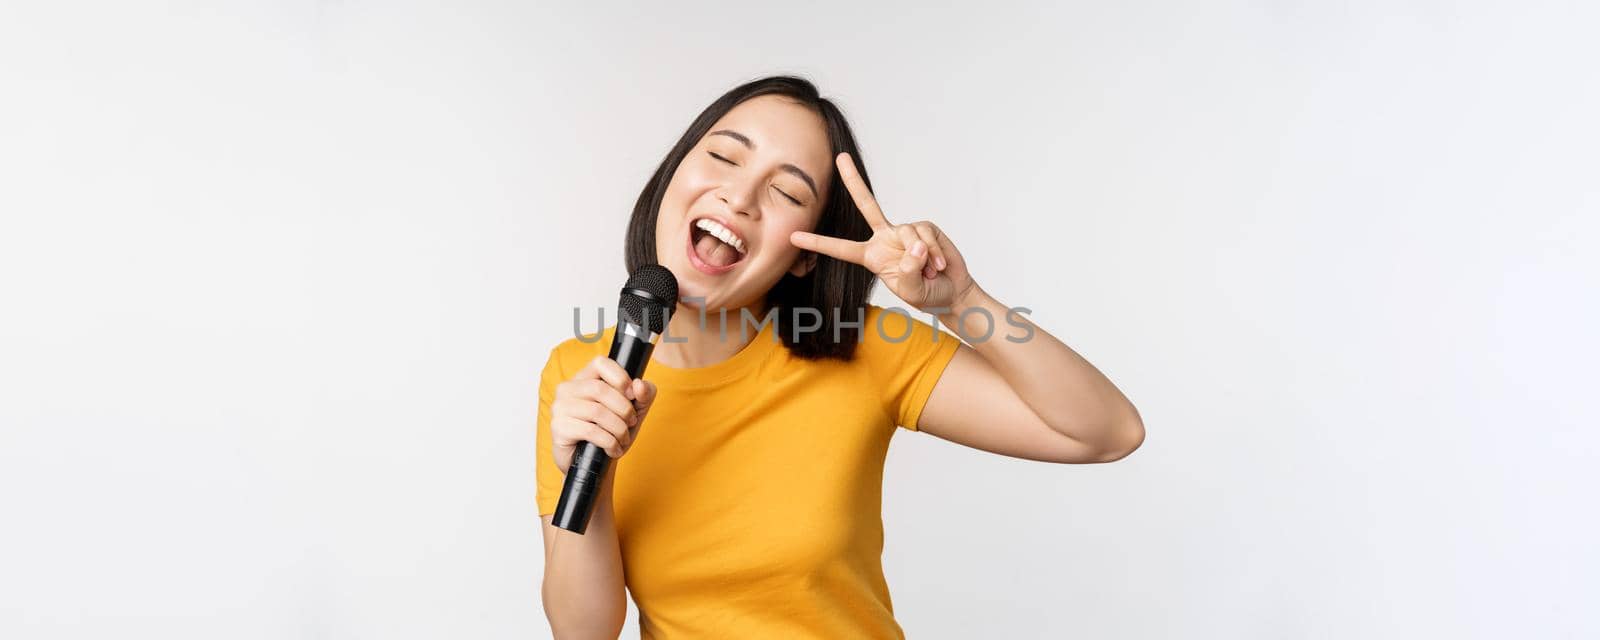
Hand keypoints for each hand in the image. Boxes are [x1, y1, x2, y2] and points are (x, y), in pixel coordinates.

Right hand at [549, 355, 657, 473]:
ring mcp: (560, 407)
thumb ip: (644, 395)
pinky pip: (590, 431)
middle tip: (631, 423)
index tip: (632, 395)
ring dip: (618, 428)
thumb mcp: (635, 411)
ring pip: (596, 411)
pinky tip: (613, 449)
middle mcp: (568, 388)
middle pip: (600, 389)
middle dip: (623, 409)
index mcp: (585, 378)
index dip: (620, 377)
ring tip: (623, 439)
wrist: (594, 463)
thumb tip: (639, 385)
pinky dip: (609, 442)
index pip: (600, 363)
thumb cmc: (612, 431)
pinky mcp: (559, 427)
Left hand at [790, 152, 977, 311]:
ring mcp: (904, 230)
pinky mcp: (925, 227)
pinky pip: (925, 235)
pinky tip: (939, 265)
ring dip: (923, 258)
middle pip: (867, 203)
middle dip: (853, 179)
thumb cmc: (926, 294)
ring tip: (930, 273)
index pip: (841, 248)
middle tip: (840, 157)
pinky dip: (934, 253)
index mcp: (871, 256)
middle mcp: (884, 238)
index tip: (794, 236)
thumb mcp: (911, 291)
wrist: (951, 291)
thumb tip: (914, 245)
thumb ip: (908, 272)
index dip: (818, 243)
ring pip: (907, 233)